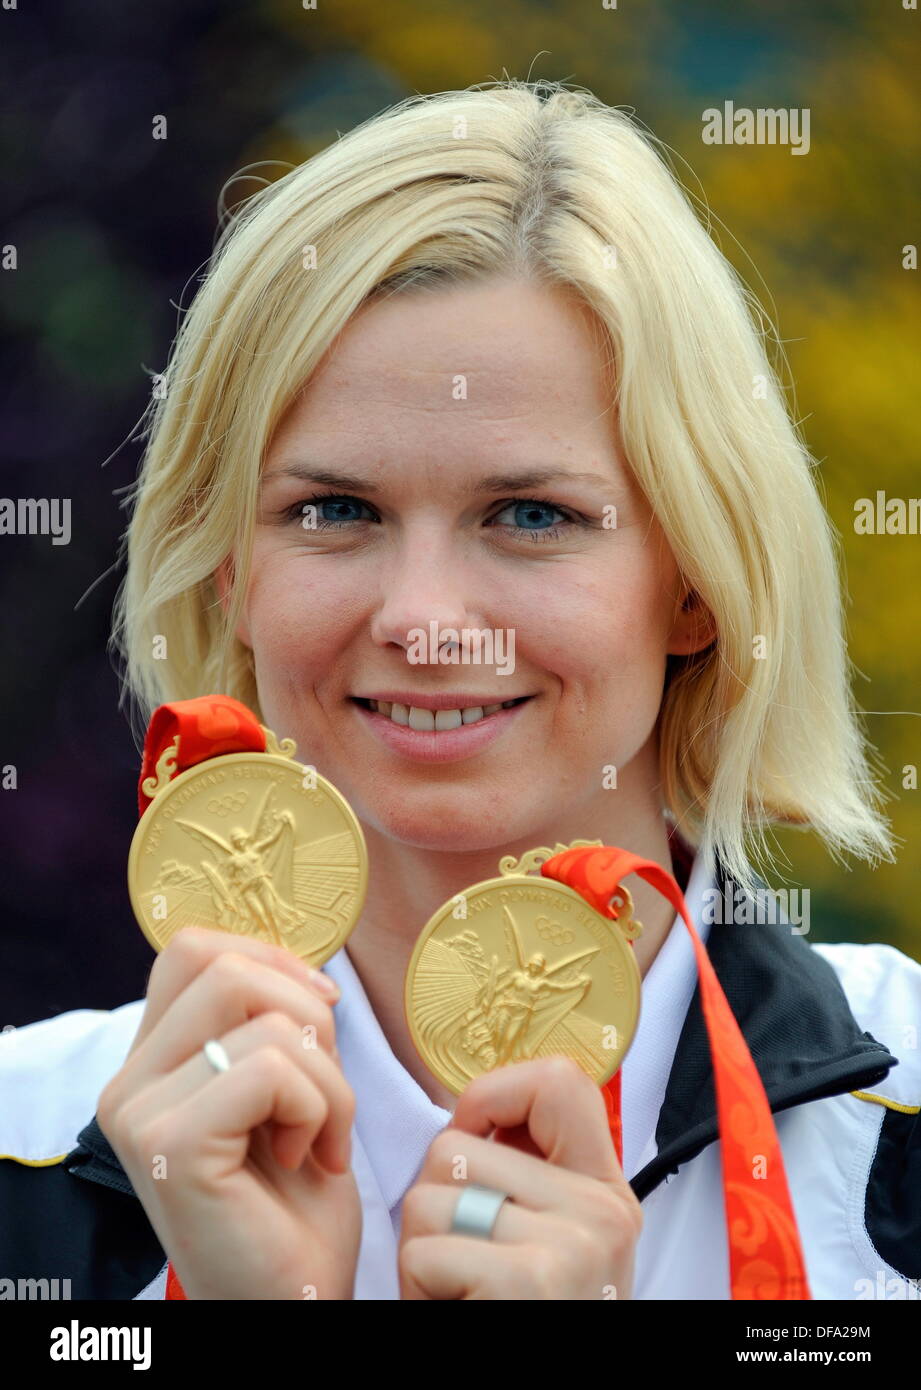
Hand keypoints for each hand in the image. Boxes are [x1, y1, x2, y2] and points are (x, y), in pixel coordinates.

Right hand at [97, 927, 360, 1299]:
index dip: (270, 959)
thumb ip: (270, 1024)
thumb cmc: (294, 1206)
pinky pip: (274, 1071)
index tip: (320, 1014)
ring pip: (265, 1021)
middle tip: (325, 1090)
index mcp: (151, 1063)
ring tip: (319, 1138)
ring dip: (328, 1079)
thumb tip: (303, 965)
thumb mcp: (285, 1090)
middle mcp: (128, 1084)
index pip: (193, 949)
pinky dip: (322, 1108)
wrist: (294, 1301)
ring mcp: (141, 1114)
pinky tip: (310, 1159)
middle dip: (309, 1016)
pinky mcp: (171, 1146)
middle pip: (226, 968)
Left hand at [397, 1056, 641, 1299]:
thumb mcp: (550, 1246)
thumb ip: (528, 1179)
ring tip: (456, 1295)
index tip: (472, 1140)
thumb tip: (467, 1109)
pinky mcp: (531, 1282)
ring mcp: (574, 1246)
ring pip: (428, 1195)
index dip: (492, 1095)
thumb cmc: (518, 1319)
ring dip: (417, 1252)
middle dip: (432, 1205)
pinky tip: (455, 1313)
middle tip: (461, 1268)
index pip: (560, 1080)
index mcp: (608, 1193)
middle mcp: (604, 1212)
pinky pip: (424, 1248)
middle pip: (457, 1144)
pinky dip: (418, 1288)